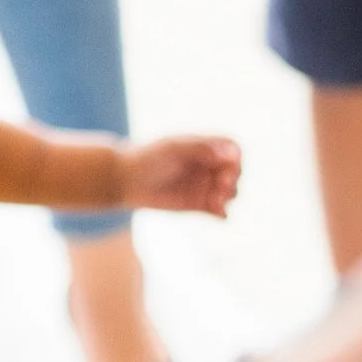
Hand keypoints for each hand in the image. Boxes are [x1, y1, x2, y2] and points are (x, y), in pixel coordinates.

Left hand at [118, 135, 240, 215]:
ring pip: (230, 192)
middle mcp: (208, 166)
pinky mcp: (198, 205)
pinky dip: (222, 214)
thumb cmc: (148, 157)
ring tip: (215, 201)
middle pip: (235, 172)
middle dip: (232, 179)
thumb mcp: (173, 148)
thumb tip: (231, 154)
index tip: (229, 167)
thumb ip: (201, 147)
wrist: (125, 179)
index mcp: (205, 147)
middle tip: (222, 186)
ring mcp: (204, 186)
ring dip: (228, 196)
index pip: (232, 150)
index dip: (236, 158)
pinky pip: (218, 211)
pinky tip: (219, 214)